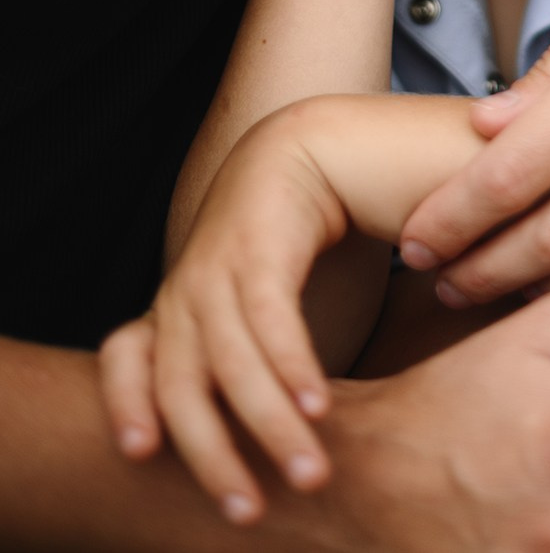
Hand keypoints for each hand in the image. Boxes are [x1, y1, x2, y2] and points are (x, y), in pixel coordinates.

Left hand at [99, 112, 345, 521]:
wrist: (314, 145)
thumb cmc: (285, 235)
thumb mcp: (248, 296)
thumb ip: (238, 350)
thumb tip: (254, 425)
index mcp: (175, 301)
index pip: (124, 356)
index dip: (125, 403)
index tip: (138, 454)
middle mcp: (186, 289)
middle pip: (179, 388)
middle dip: (213, 457)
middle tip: (249, 512)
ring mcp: (219, 267)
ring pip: (230, 366)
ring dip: (271, 428)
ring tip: (311, 474)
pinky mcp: (261, 248)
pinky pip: (270, 324)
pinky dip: (292, 371)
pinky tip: (318, 408)